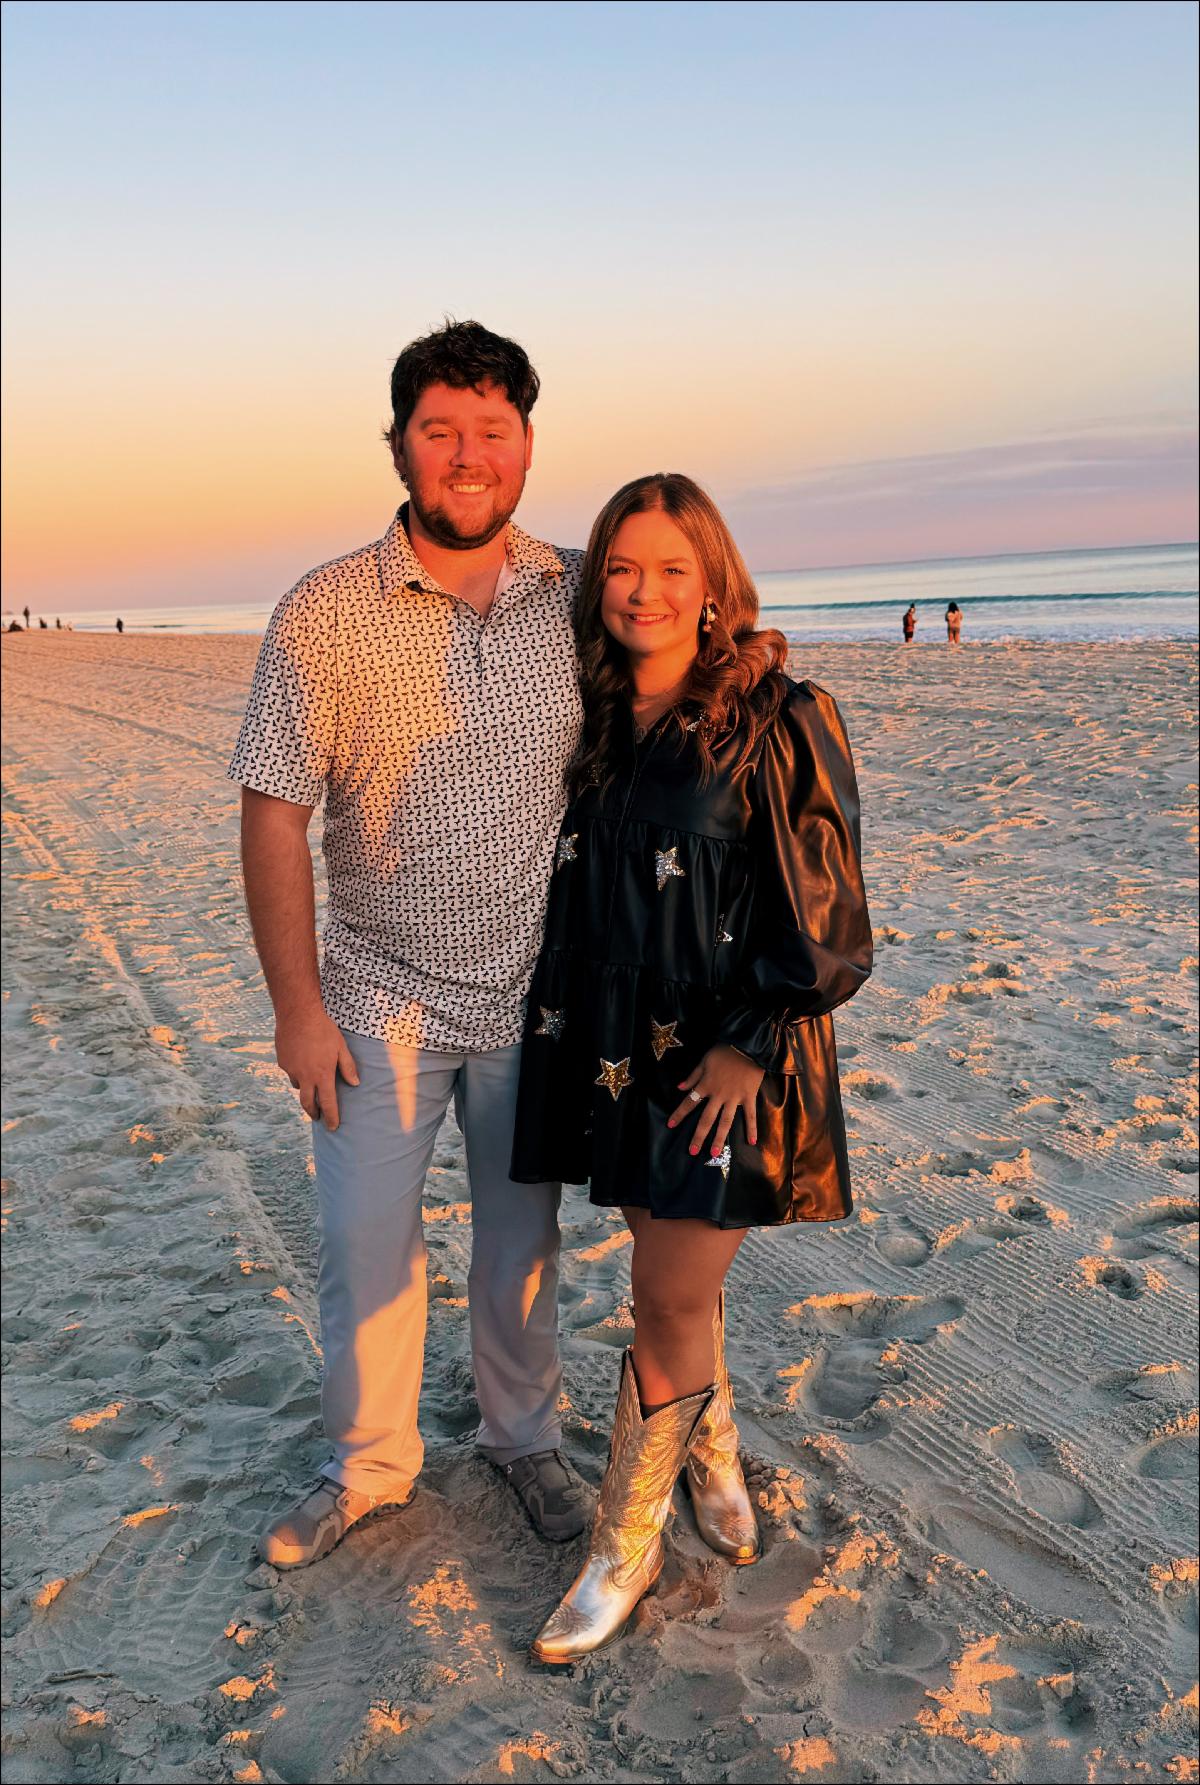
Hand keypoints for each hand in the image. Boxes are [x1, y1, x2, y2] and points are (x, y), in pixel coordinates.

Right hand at [274, 1008, 358, 1130]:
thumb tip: (355, 1084)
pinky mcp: (282, 1062)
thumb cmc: (324, 1029)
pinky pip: (291, 1072)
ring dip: (305, 1088)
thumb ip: (348, 1067)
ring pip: (298, 1086)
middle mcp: (305, 1076)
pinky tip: (302, 1059)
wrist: (298, 1014)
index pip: (328, 1103)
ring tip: (311, 1081)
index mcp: (322, 1075)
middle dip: (314, 1113)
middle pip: (308, 1103)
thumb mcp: (341, 1047)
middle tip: (318, 1117)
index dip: (331, 1117)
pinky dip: (297, 1071)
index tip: (333, 1127)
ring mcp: (291, 1070)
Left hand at [668, 1045, 763, 1156]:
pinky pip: (750, 1115)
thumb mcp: (704, 1060)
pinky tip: (752, 1142)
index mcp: (706, 1086)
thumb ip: (693, 1076)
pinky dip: (752, 1128)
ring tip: (714, 1153)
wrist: (748, 1045)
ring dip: (719, 1138)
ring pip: (725, 1122)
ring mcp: (734, 1098)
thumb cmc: (724, 1051)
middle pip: (706, 1119)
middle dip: (698, 1136)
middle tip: (692, 1151)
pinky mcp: (749, 1097)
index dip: (679, 1114)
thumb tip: (679, 1088)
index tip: (670, 1125)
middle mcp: (718, 1095)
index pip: (689, 1103)